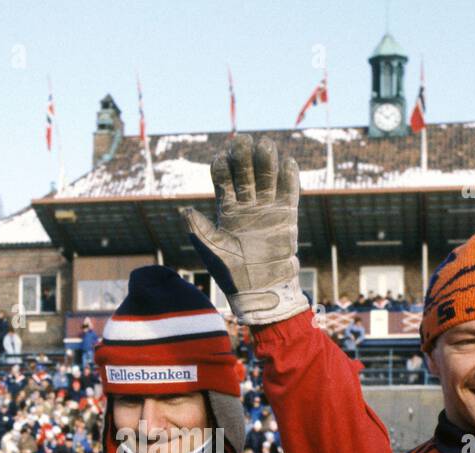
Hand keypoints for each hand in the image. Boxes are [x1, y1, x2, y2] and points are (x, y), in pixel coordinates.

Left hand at [180, 135, 306, 326]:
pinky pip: (289, 191)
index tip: (222, 159)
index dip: (222, 166)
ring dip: (266, 160)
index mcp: (227, 209)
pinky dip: (289, 177)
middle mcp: (247, 204)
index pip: (223, 179)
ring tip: (266, 146)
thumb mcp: (212, 252)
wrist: (261, 289)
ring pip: (267, 177)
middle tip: (244, 142)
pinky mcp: (287, 214)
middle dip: (244, 156)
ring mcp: (267, 207)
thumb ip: (200, 230)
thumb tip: (185, 211)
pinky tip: (287, 164)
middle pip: (245, 172)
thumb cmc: (233, 274)